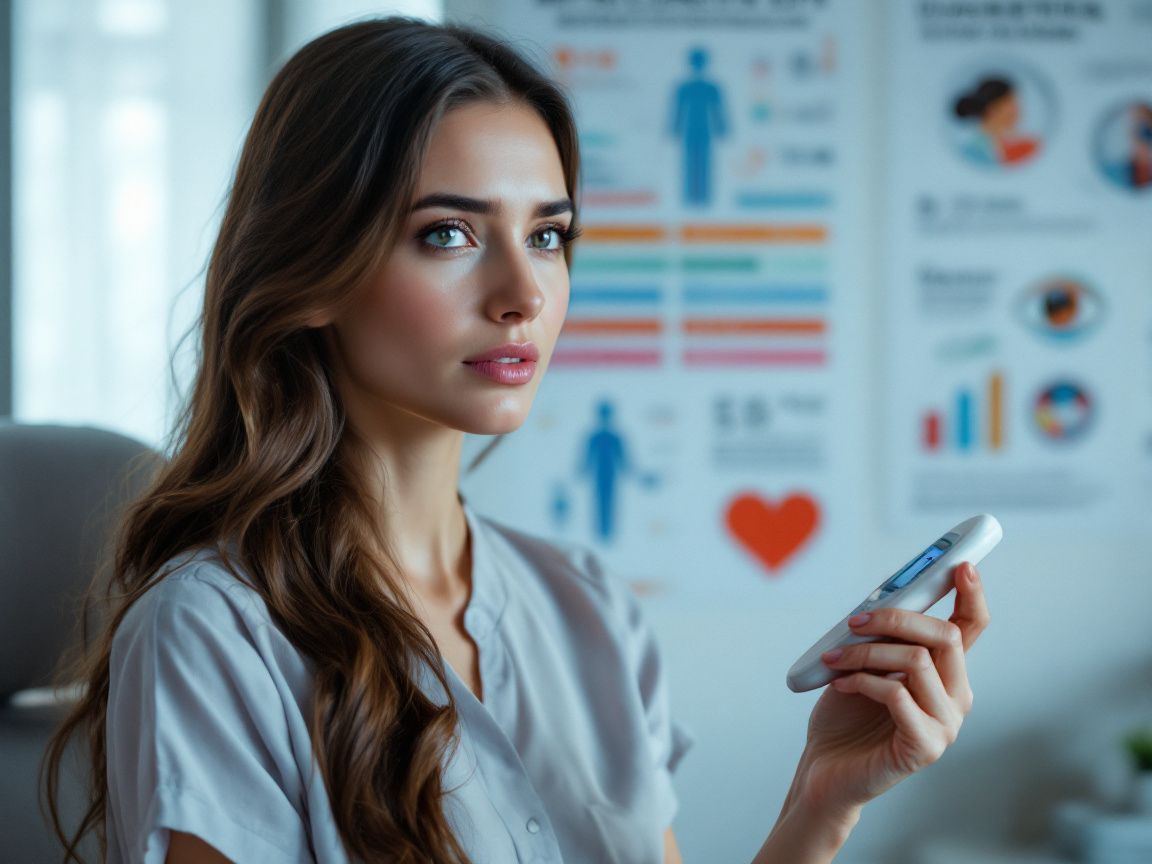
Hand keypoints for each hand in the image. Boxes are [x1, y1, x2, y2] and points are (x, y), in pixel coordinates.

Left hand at [793, 563, 990, 818]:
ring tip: (836, 658)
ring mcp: (945, 725)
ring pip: (917, 661)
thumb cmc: (845, 716)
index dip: (971, 594)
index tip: (961, 565)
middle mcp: (956, 698)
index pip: (971, 628)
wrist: (825, 769)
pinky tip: (842, 684)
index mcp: (946, 674)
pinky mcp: (925, 747)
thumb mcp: (865, 663)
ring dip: (867, 652)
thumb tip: (887, 598)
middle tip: (857, 620)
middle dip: (897, 618)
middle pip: (946, 636)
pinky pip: (897, 694)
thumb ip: (884, 636)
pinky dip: (862, 681)